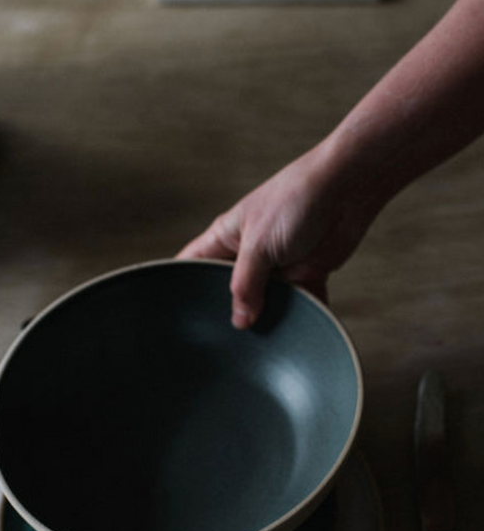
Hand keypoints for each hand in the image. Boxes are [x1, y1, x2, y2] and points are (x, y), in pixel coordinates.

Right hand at [177, 142, 373, 328]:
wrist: (349, 189)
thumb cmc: (296, 200)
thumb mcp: (259, 245)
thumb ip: (245, 286)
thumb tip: (240, 322)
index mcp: (225, 239)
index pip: (192, 266)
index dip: (183, 288)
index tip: (181, 318)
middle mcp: (248, 255)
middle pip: (229, 292)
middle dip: (230, 312)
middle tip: (226, 340)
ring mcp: (277, 266)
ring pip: (265, 303)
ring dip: (268, 318)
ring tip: (262, 341)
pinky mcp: (304, 274)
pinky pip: (300, 303)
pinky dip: (302, 315)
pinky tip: (297, 332)